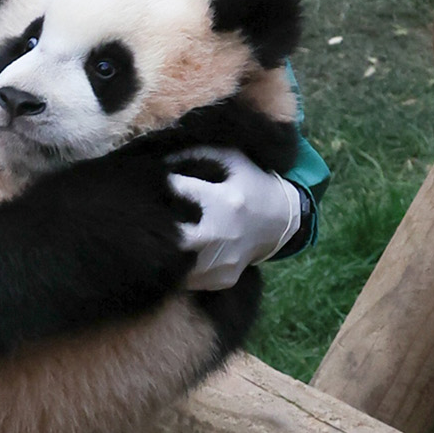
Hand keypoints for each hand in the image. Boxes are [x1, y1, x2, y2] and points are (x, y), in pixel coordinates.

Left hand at [167, 147, 302, 290]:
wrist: (280, 221)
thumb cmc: (250, 185)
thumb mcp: (232, 159)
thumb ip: (196, 153)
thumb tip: (159, 159)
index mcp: (225, 201)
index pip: (177, 190)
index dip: (161, 185)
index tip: (154, 183)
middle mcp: (223, 234)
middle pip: (173, 238)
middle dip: (158, 228)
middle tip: (153, 218)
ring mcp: (223, 262)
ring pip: (175, 263)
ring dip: (165, 249)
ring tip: (164, 234)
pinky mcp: (222, 279)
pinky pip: (188, 279)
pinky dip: (178, 265)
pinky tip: (179, 250)